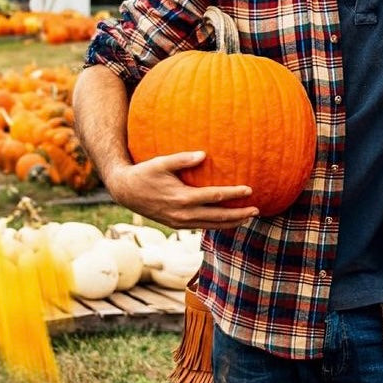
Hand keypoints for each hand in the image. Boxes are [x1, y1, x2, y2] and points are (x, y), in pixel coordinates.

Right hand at [105, 152, 258, 230]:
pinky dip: (218, 225)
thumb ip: (182, 158)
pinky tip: (229, 221)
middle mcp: (183, 214)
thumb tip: (204, 154)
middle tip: (257, 210)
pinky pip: (203, 227)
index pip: (215, 197)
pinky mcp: (178, 226)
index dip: (234, 194)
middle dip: (239, 214)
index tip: (250, 190)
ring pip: (212, 226)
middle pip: (218, 217)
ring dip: (232, 223)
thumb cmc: (144, 173)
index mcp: (182, 198)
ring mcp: (180, 223)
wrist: (125, 192)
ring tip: (248, 218)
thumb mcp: (161, 162)